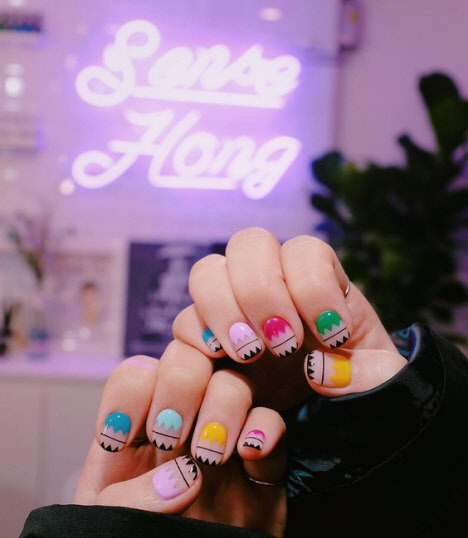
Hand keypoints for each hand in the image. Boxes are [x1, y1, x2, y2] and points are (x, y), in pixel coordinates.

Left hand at [75, 355, 286, 536]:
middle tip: (170, 435)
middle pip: (187, 361)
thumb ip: (129, 500)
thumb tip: (183, 477)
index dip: (132, 393)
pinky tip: (251, 452)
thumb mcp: (108, 530)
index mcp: (133, 433)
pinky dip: (266, 429)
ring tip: (209, 455)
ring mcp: (223, 438)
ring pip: (233, 382)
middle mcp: (181, 424)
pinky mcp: (263, 464)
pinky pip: (274, 425)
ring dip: (223, 404)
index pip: (136, 375)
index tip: (125, 436)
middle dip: (180, 385)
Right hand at [173, 228, 406, 408]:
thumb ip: (368, 376)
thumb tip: (316, 367)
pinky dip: (198, 333)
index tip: (333, 336)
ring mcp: (236, 307)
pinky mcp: (210, 338)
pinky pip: (187, 319)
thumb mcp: (381, 384)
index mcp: (320, 280)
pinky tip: (220, 359)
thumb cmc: (359, 386)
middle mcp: (273, 283)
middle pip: (249, 243)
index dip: (314, 285)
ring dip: (224, 307)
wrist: (329, 415)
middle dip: (261, 291)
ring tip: (250, 355)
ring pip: (208, 271)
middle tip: (283, 343)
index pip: (305, 250)